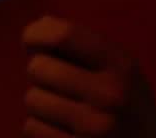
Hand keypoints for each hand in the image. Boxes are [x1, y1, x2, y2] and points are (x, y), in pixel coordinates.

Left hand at [21, 16, 155, 137]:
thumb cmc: (125, 104)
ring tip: (66, 112)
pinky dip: (40, 129)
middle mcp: (111, 96)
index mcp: (121, 66)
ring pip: (32, 99)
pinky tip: (63, 132)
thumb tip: (37, 27)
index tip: (30, 42)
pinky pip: (31, 128)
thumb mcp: (118, 69)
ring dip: (41, 105)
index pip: (64, 35)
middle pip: (38, 68)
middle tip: (60, 87)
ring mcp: (95, 129)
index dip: (36, 34)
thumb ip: (79, 44)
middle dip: (41, 75)